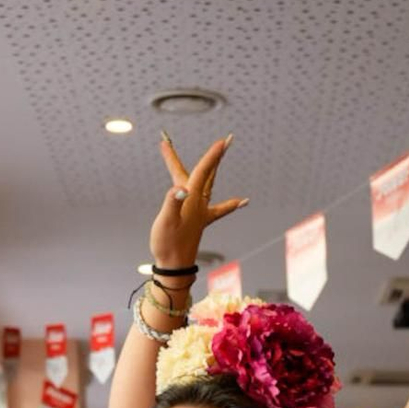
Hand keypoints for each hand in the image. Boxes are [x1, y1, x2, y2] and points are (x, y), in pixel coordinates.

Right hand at [148, 135, 248, 281]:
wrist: (174, 268)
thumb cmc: (167, 244)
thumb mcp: (165, 221)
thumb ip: (172, 202)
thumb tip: (180, 189)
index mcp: (191, 200)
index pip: (203, 172)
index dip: (212, 156)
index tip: (223, 141)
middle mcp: (199, 203)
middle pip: (205, 173)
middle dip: (214, 155)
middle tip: (227, 139)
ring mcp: (200, 211)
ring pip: (207, 184)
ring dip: (213, 168)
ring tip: (220, 153)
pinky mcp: (200, 221)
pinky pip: (218, 208)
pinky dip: (231, 204)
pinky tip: (244, 201)